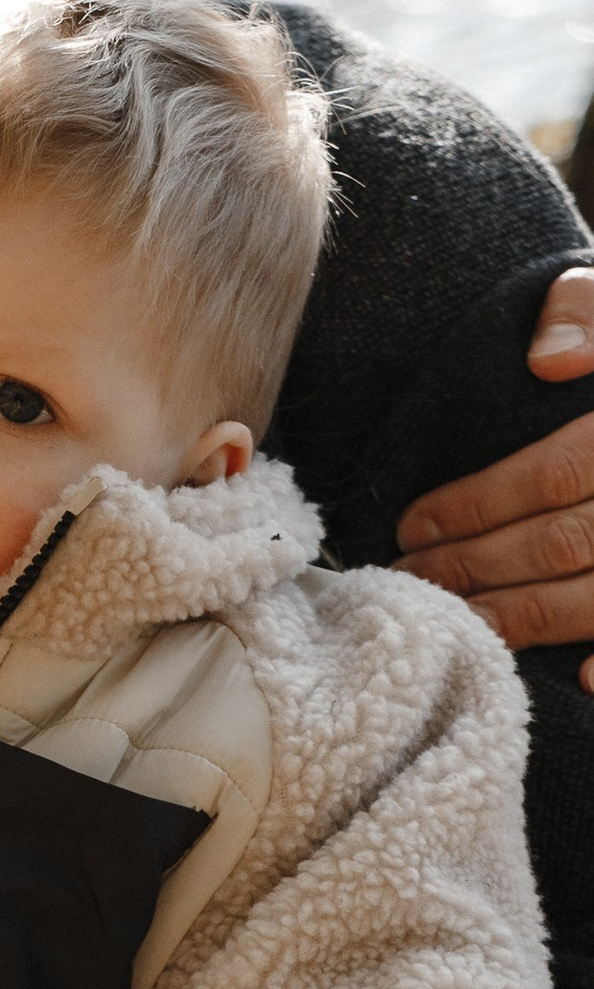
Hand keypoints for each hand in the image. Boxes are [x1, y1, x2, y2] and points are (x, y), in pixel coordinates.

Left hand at [397, 265, 593, 688]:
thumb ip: (582, 309)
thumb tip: (547, 360)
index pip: (554, 474)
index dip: (478, 503)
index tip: (411, 525)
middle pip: (568, 543)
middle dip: (480, 568)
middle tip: (412, 582)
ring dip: (530, 619)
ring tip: (463, 625)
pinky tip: (583, 679)